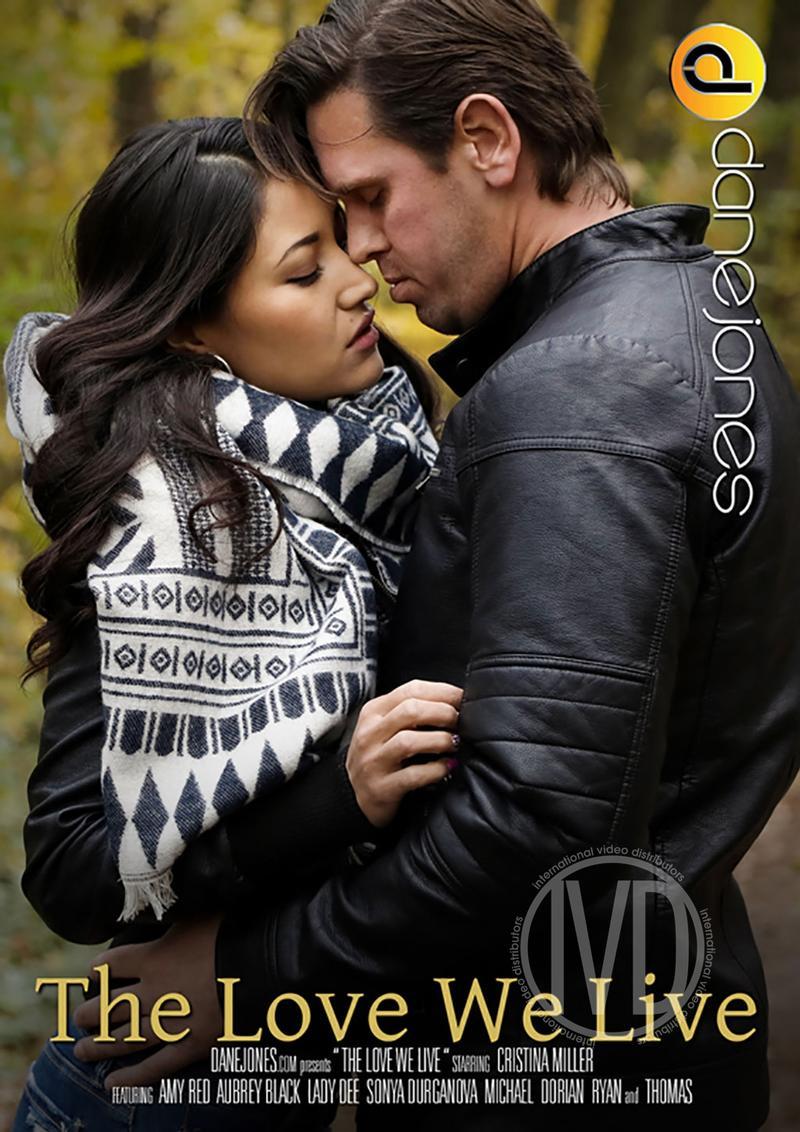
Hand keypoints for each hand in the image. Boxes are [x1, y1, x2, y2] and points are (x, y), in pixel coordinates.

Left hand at [72, 916, 221, 1086]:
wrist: (262, 962)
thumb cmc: (233, 930)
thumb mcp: (198, 913)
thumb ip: (175, 915)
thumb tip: (166, 901)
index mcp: (153, 959)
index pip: (111, 966)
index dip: (99, 970)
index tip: (93, 973)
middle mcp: (154, 993)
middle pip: (111, 1006)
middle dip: (91, 1013)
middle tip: (79, 1018)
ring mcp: (171, 1022)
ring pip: (125, 1038)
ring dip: (100, 1046)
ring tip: (82, 1051)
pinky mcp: (191, 1045)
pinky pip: (157, 1066)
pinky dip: (133, 1077)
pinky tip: (112, 1084)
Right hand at [347, 679, 462, 826]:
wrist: (350, 796)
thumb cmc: (378, 756)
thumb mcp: (385, 727)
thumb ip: (411, 712)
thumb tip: (454, 703)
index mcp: (374, 712)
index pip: (411, 690)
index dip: (443, 692)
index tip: (463, 698)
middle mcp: (370, 733)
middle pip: (411, 710)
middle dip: (443, 713)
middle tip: (461, 722)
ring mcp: (373, 761)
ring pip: (409, 741)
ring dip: (440, 740)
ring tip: (455, 744)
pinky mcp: (380, 788)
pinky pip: (412, 776)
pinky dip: (435, 770)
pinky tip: (447, 767)